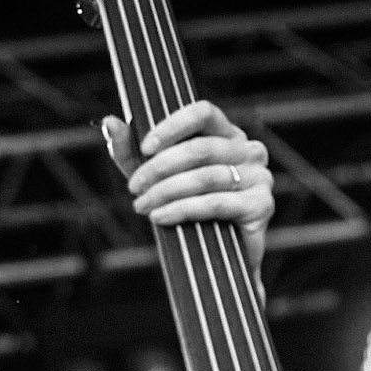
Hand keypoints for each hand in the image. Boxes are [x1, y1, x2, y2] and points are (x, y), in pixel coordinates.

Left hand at [103, 99, 274, 281]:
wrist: (214, 257)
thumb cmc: (185, 207)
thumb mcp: (153, 177)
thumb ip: (131, 150)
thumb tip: (109, 122)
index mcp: (227, 133)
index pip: (203, 113)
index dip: (172, 127)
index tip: (144, 147)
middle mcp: (248, 149)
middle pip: (200, 149)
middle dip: (160, 168)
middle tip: (135, 188)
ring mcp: (259, 176)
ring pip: (205, 177)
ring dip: (166, 191)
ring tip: (143, 206)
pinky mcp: (261, 205)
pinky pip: (216, 202)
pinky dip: (183, 209)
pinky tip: (161, 217)